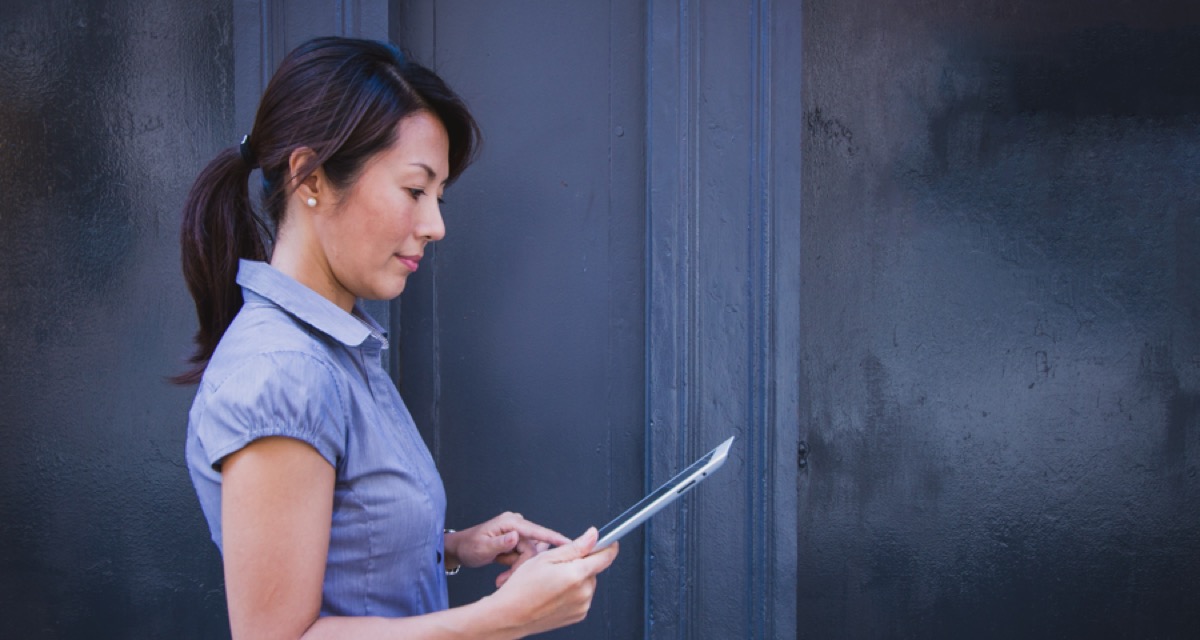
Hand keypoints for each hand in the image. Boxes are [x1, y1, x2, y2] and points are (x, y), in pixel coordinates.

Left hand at [445, 512, 569, 572]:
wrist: (460, 550)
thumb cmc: (469, 546)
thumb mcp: (481, 547)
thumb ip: (499, 543)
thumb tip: (515, 537)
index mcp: (511, 522)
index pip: (537, 531)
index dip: (554, 538)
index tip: (571, 544)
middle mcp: (517, 526)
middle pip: (533, 549)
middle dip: (521, 567)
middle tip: (504, 580)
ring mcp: (517, 535)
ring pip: (529, 557)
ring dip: (517, 570)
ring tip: (501, 580)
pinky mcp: (517, 544)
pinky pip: (524, 558)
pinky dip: (516, 569)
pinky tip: (504, 576)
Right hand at [484, 527, 619, 636]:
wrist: (510, 615)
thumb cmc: (522, 588)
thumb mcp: (545, 558)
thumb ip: (575, 546)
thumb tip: (593, 536)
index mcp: (577, 575)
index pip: (605, 556)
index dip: (608, 545)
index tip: (609, 541)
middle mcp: (583, 592)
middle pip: (593, 569)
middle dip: (581, 563)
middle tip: (558, 565)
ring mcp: (582, 606)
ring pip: (587, 583)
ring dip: (576, 578)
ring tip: (552, 581)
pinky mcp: (578, 615)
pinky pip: (582, 597)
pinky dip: (573, 592)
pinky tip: (555, 592)